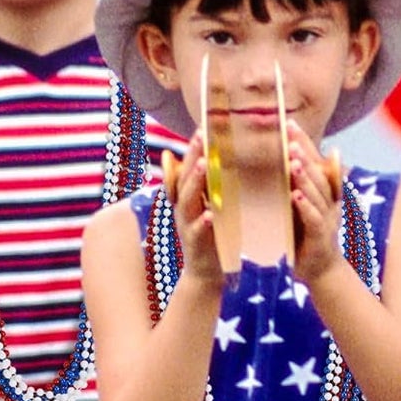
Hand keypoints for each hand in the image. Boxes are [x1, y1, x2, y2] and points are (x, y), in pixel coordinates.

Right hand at [166, 134, 224, 287]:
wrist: (207, 273)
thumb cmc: (214, 235)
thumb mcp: (212, 206)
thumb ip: (211, 185)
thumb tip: (216, 161)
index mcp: (190, 196)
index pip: (190, 166)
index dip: (195, 148)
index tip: (204, 127)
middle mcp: (185, 207)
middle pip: (186, 177)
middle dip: (193, 156)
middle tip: (201, 136)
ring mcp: (188, 224)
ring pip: (188, 199)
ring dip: (195, 181)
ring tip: (204, 165)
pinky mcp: (196, 244)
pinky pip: (198, 230)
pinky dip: (203, 222)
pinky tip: (211, 214)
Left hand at [286, 122, 343, 285]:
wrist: (322, 271)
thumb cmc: (306, 237)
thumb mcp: (300, 207)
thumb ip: (294, 186)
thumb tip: (277, 162)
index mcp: (323, 193)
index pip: (314, 162)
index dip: (304, 142)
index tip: (289, 123)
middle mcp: (329, 202)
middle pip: (318, 173)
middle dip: (304, 154)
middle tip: (290, 137)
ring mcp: (328, 219)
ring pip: (318, 193)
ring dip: (305, 176)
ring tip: (292, 161)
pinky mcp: (322, 238)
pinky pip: (315, 219)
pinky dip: (306, 207)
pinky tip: (295, 196)